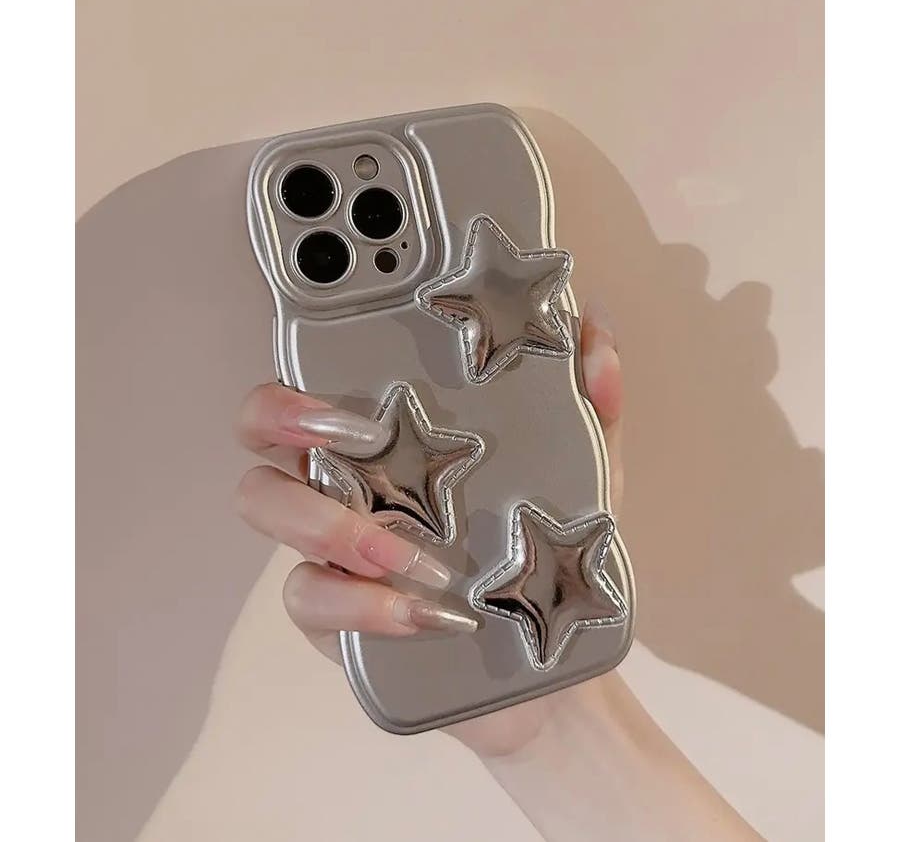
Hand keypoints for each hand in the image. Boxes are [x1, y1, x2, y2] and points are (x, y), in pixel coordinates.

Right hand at [233, 299, 622, 755]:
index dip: (306, 350)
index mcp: (387, 432)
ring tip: (411, 554)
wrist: (545, 658)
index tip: (340, 346)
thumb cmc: (544, 549)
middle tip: (356, 432)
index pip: (319, 372)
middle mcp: (343, 476)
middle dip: (284, 414)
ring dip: (328, 523)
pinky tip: (422, 614)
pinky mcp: (334, 611)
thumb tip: (591, 329)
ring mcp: (328, 544)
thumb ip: (588, 405)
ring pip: (266, 506)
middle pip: (260, 427)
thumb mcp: (581, 475)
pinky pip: (307, 596)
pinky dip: (359, 603)